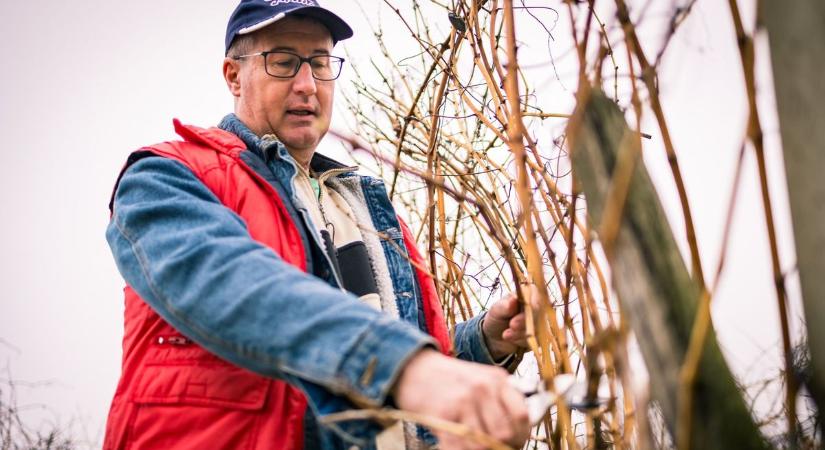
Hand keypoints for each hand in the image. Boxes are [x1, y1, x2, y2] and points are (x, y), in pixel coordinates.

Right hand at [394, 350, 529, 448]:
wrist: (414, 369)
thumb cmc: (449, 380)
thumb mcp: (481, 381)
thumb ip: (501, 401)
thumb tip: (516, 435)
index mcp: (497, 379)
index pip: (522, 416)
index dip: (520, 436)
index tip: (513, 443)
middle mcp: (482, 388)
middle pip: (504, 433)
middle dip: (501, 446)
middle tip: (491, 447)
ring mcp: (462, 400)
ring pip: (483, 443)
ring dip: (478, 449)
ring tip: (471, 445)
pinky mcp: (442, 414)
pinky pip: (459, 447)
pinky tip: (456, 445)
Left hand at [481, 287, 537, 360]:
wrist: (495, 337)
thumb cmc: (496, 318)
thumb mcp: (496, 311)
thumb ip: (504, 306)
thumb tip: (513, 299)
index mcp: (528, 293)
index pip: (537, 298)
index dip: (530, 308)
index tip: (516, 319)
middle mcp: (538, 306)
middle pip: (539, 314)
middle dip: (524, 322)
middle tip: (511, 326)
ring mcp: (541, 322)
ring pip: (538, 329)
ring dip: (520, 334)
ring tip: (506, 334)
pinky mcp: (541, 336)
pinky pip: (537, 341)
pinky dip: (522, 341)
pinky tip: (512, 339)